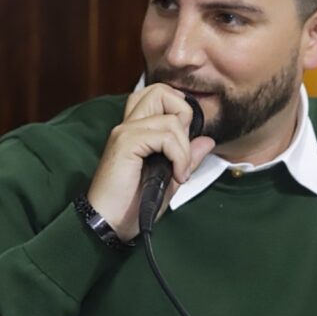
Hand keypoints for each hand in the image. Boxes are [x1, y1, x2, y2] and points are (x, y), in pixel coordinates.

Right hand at [87, 83, 214, 240]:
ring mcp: (125, 132)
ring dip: (184, 148)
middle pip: (161, 91)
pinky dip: (179, 157)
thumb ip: (186, 158)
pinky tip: (176, 176)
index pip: (158, 95)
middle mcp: (128, 125)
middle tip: (182, 149)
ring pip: (171, 118)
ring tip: (180, 172)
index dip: (179, 112)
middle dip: (184, 116)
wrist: (109, 224)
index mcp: (135, 129)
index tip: (183, 145)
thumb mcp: (168, 180)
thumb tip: (207, 141)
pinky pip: (166, 136)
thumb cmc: (131, 205)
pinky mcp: (125, 143)